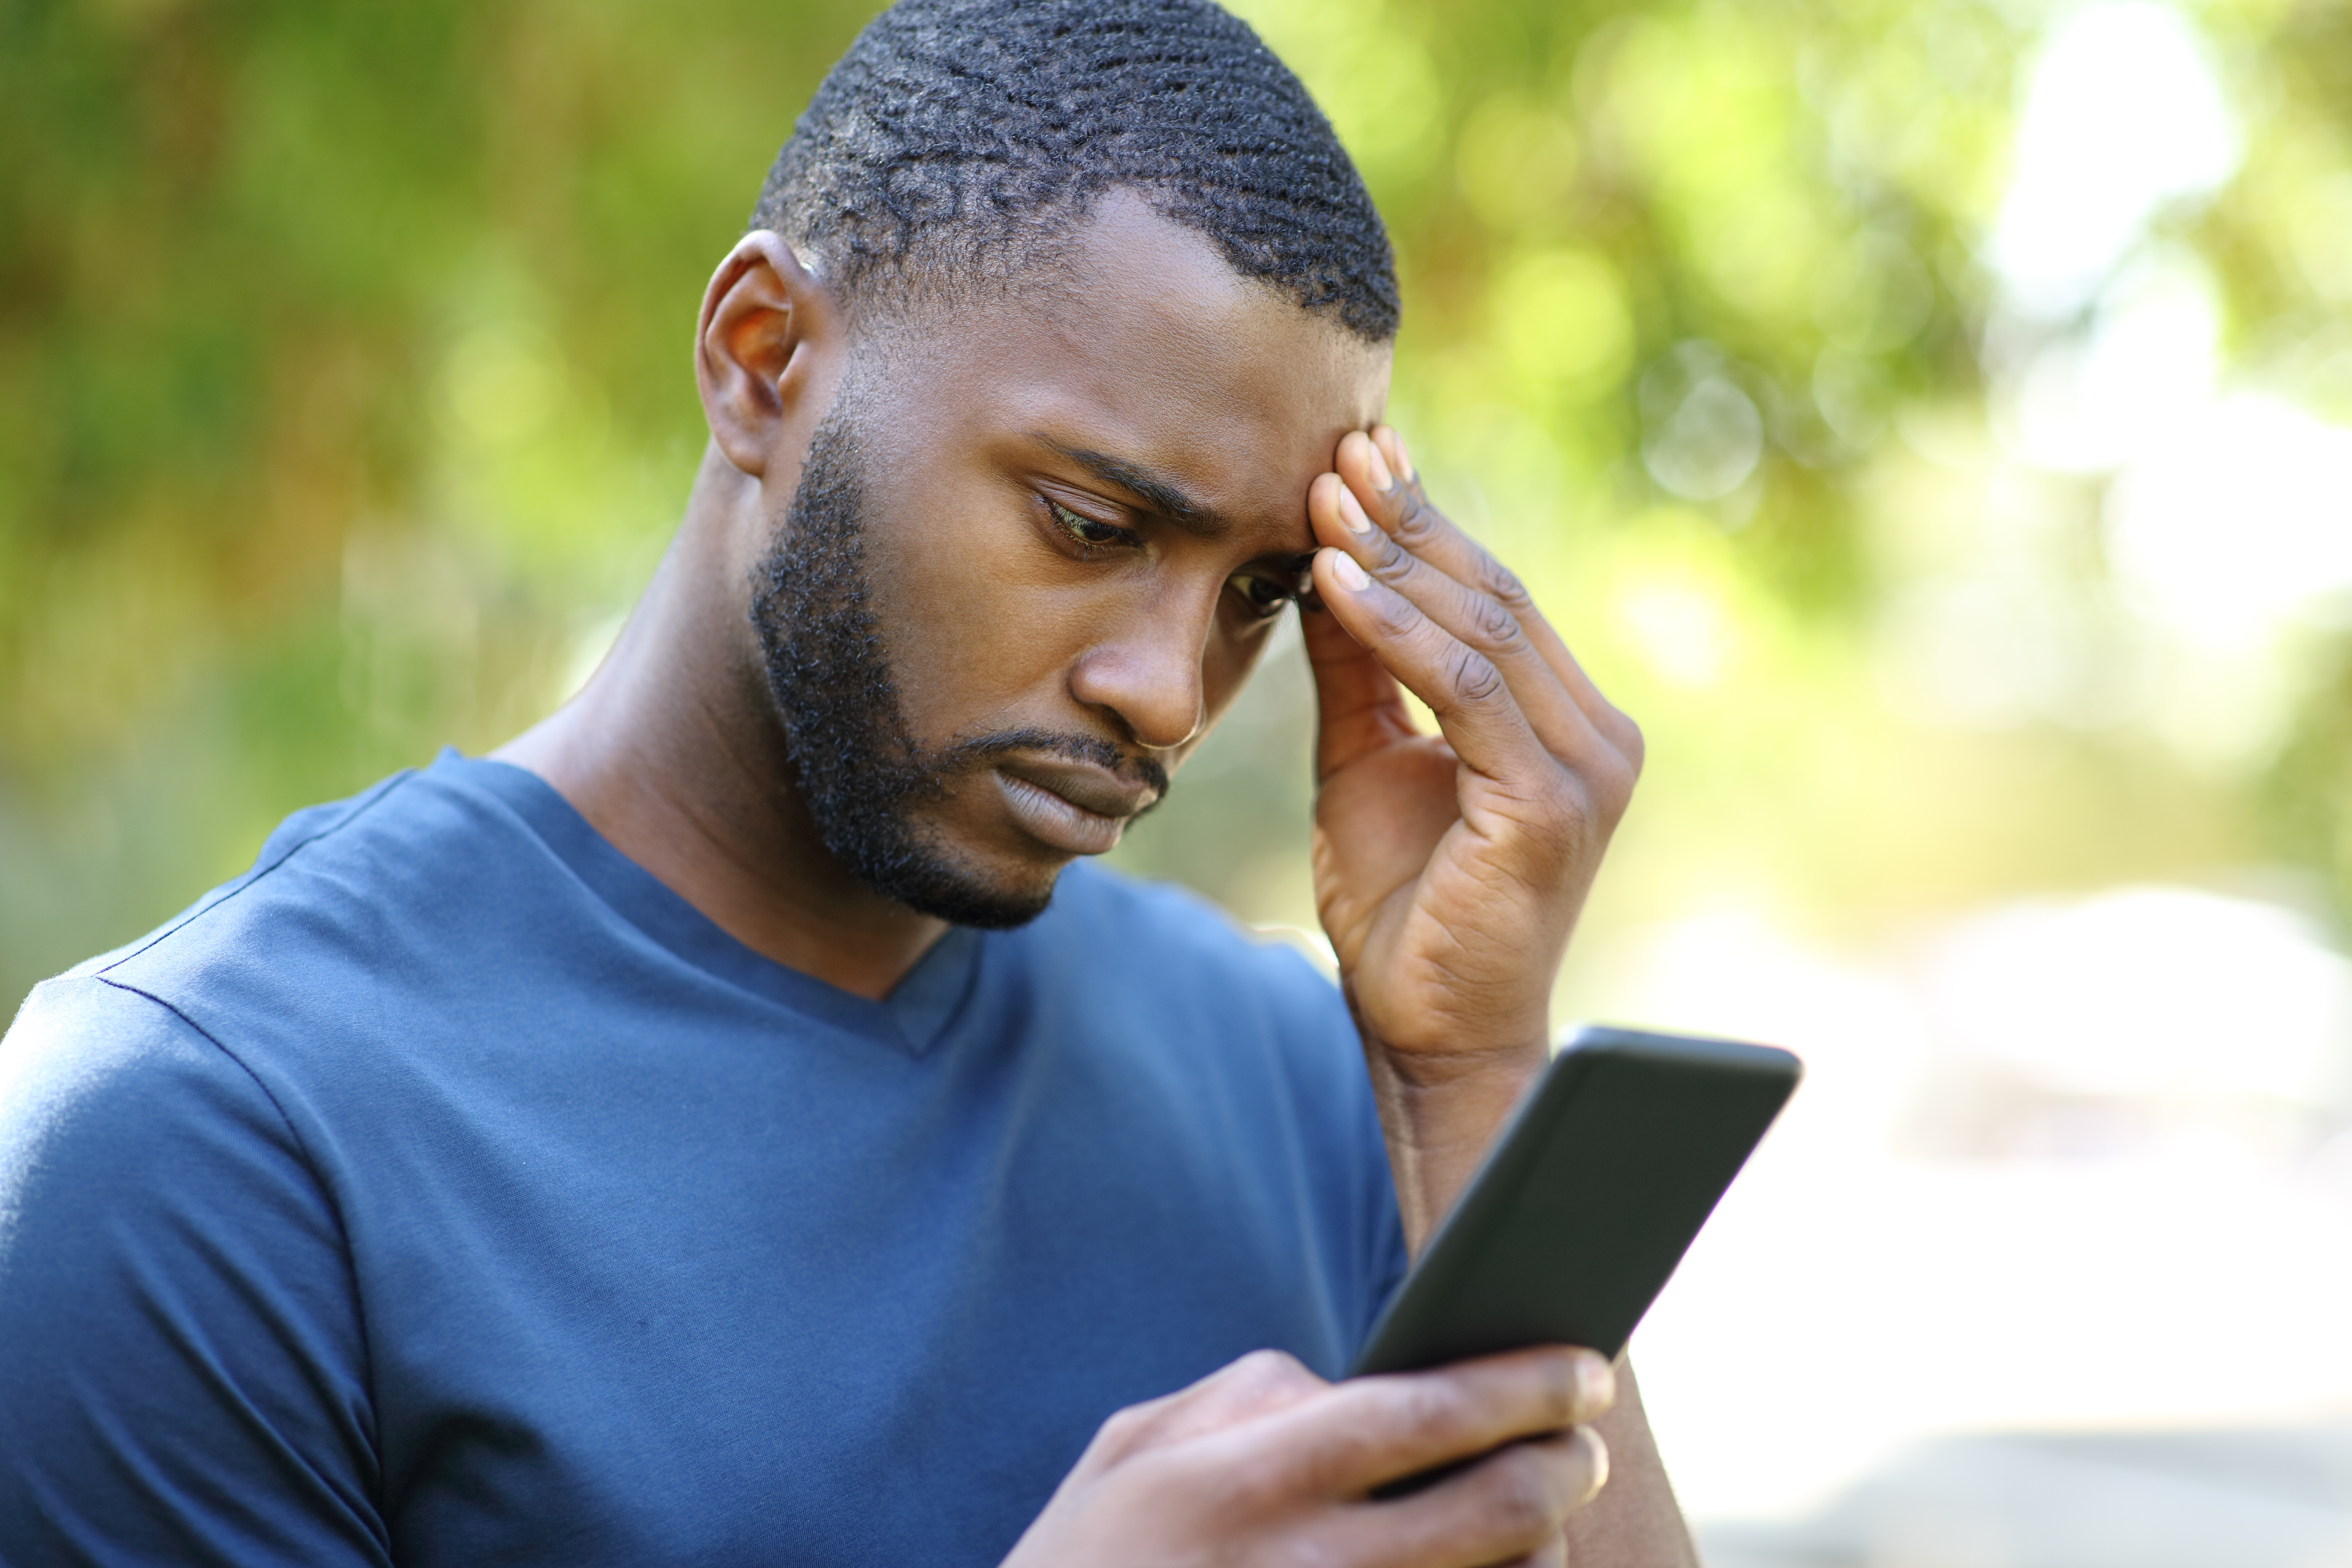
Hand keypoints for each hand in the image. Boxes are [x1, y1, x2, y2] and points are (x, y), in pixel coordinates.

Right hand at [1001, 1345, 1614, 1567]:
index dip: (1522, 1383)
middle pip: (1498, 1510)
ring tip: (1544, 1518)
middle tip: (1582, 1441)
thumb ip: (1246, 1400)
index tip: (1581, 1368)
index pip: (1424, 1411)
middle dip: (1566, 1464)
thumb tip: (1352, 1383)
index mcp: (1247, 1480)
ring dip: (1547, 1550)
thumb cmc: (1084, 1567)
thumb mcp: (1131, 1452)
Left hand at [1301, 428, 1640, 1236]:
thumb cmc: (1403, 908)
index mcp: (1565, 721)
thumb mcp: (1365, 760)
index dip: (1422, 523)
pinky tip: (1336, 581)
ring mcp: (1586, 767)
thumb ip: (1360, 670)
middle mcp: (1596, 733)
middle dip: (1407, 520)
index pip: (1491, 597)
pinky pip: (1465, 690)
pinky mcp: (1551, 803)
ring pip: (1482, 630)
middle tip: (1336, 450)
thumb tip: (1326, 565)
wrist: (1427, 1031)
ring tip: (1320, 498)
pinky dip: (1395, 630)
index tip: (1354, 456)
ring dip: (1393, 559)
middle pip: (1493, 596)